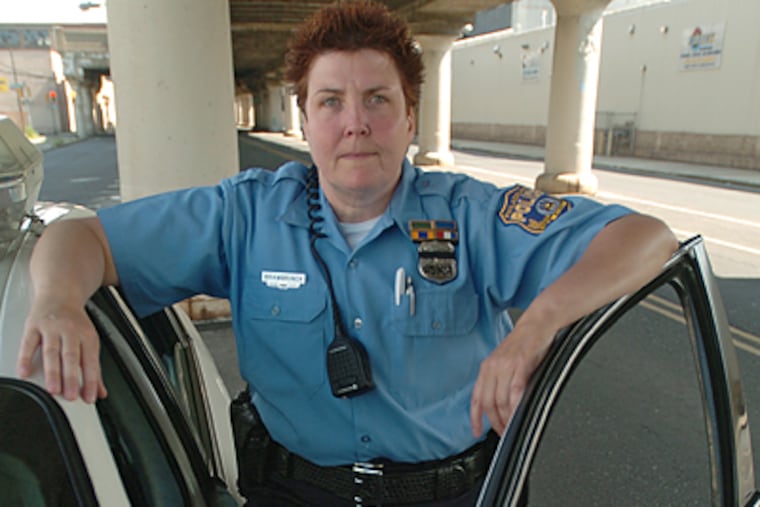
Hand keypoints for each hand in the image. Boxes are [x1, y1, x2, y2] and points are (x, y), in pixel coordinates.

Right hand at [17, 299, 106, 402]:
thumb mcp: (89, 341)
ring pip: (52, 351)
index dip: (90, 381)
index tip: (89, 397)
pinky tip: (26, 372)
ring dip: (52, 371)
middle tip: (70, 396)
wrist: (60, 294)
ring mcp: (51, 327)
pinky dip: (26, 358)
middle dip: (71, 378)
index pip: (90, 361)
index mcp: (87, 336)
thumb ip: (94, 368)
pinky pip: (28, 343)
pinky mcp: (33, 325)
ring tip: (52, 389)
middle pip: (71, 357)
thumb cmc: (76, 322)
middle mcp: (70, 330)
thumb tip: (100, 392)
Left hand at [470, 322, 554, 436]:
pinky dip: (516, 406)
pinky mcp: (521, 363)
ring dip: (506, 418)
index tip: (476, 431)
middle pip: (489, 402)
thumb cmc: (524, 343)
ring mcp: (506, 365)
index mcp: (487, 367)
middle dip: (495, 422)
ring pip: (501, 399)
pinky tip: (518, 414)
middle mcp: (493, 366)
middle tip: (503, 433)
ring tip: (512, 427)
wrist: (537, 323)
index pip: (476, 397)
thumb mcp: (505, 362)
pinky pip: (515, 390)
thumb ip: (500, 380)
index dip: (475, 417)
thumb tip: (500, 404)